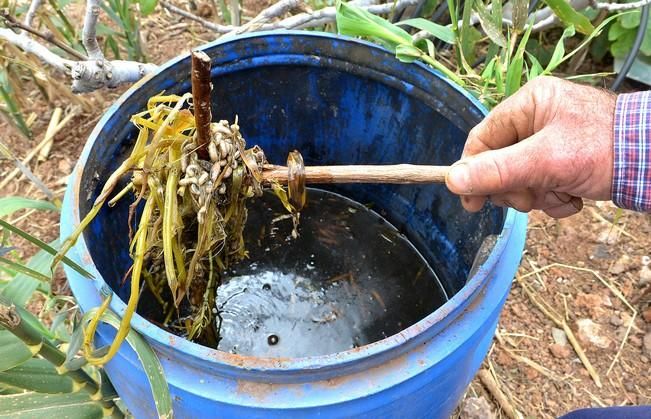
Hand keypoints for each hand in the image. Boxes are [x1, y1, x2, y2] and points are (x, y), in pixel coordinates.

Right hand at [445, 76, 616, 217]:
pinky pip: (543, 185)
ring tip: (562, 195)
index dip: (472, 172)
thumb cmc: (604, 148)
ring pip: (522, 179)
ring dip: (538, 196)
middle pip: (500, 163)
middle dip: (516, 187)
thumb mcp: (545, 160)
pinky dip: (555, 199)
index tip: (472, 203)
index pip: (482, 140)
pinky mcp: (566, 161)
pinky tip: (574, 197)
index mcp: (528, 104)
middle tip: (532, 197)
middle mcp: (537, 120)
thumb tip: (451, 180)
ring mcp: (552, 142)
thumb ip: (498, 171)